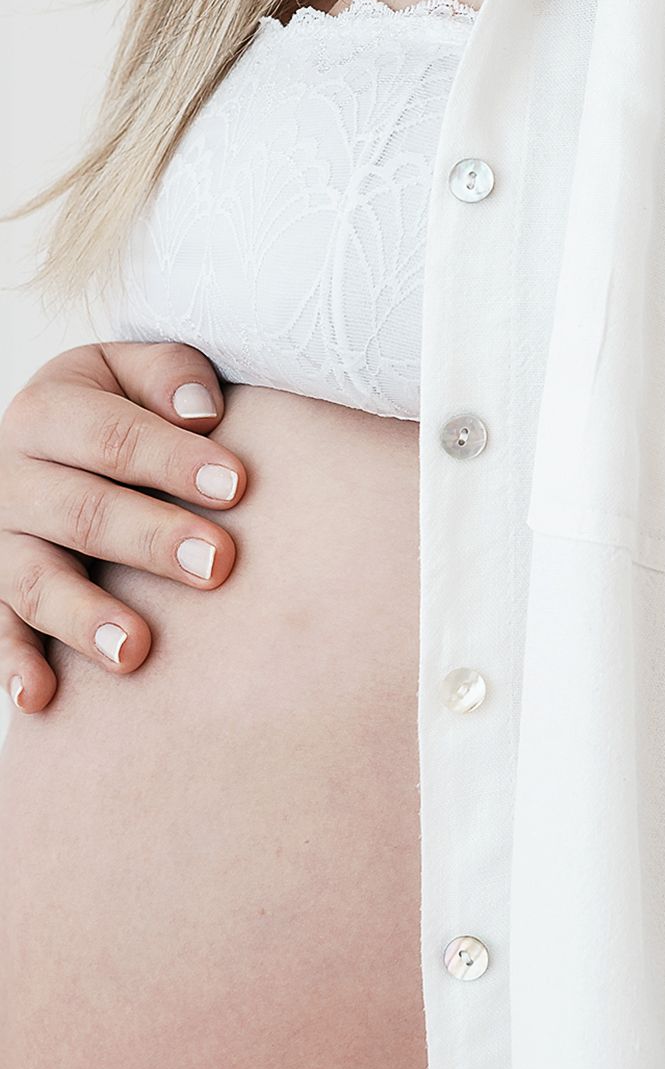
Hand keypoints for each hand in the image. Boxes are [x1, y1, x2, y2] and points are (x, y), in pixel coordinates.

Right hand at [0, 342, 244, 710]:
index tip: (237, 485)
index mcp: (47, 410)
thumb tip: (202, 412)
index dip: (174, 460)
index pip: (112, 436)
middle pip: (82, 512)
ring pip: (34, 580)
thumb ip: (170, 376)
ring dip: (85, 616)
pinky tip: (42, 695)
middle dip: (151, 539)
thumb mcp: (135, 372)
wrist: (51, 442)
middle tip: (217, 564)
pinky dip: (15, 664)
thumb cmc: (121, 407)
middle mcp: (11, 475)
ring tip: (137, 649)